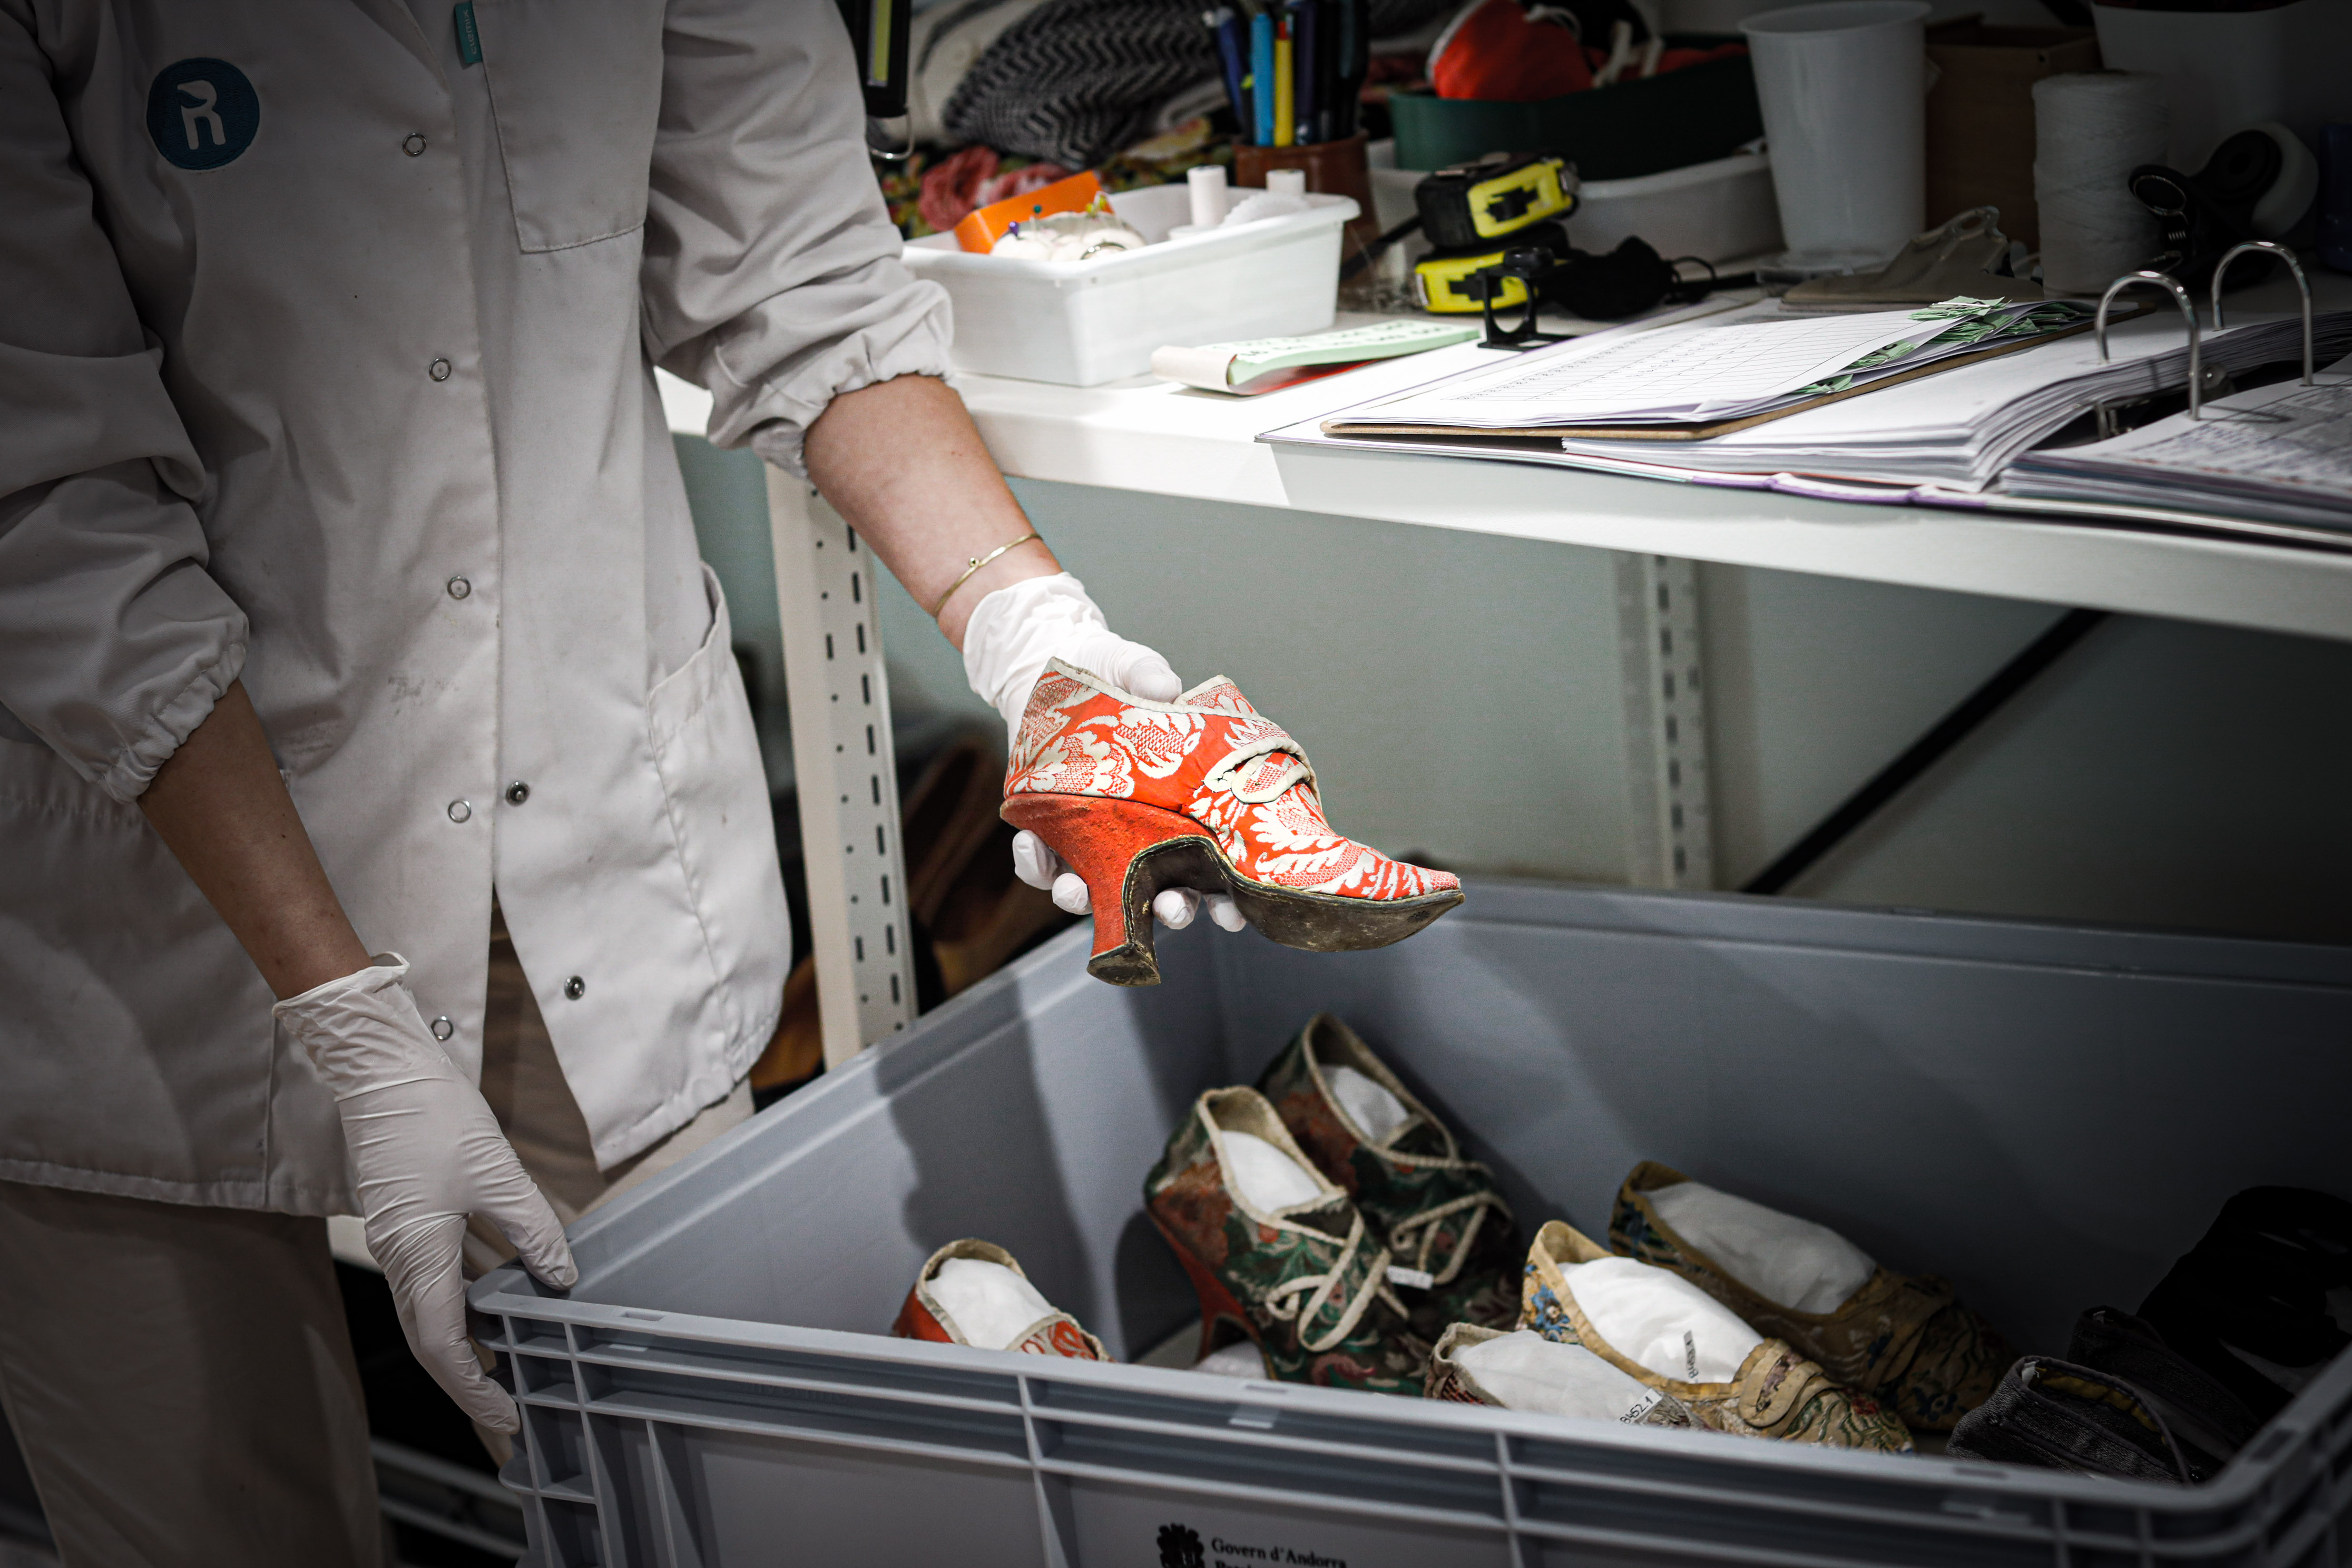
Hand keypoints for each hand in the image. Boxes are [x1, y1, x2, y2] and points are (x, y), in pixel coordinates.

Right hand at [276, 957, 575, 1432]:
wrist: (381, 1069)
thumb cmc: (434, 1114)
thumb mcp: (498, 1173)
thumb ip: (532, 1229)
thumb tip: (563, 1275)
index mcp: (417, 1253)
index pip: (443, 1345)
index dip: (474, 1387)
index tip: (506, 1413)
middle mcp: (399, 1256)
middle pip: (431, 1338)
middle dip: (469, 1378)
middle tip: (508, 1406)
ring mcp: (398, 1239)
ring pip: (431, 1308)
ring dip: (466, 1341)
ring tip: (510, 1362)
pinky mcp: (404, 1219)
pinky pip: (433, 1274)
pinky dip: (462, 1298)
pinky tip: (498, 1297)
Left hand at [964, 574, 1243, 934]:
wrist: (1050, 673)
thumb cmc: (1107, 676)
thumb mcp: (1132, 668)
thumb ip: (1149, 676)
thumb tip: (1166, 688)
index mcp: (1180, 804)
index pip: (1213, 864)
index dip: (1225, 896)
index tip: (1233, 911)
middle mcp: (1142, 831)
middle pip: (1163, 892)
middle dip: (1168, 910)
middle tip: (1168, 908)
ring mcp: (1097, 838)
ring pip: (1098, 891)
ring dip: (1086, 901)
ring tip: (1074, 890)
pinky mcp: (1053, 832)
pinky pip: (1043, 866)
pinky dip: (1035, 865)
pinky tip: (1030, 843)